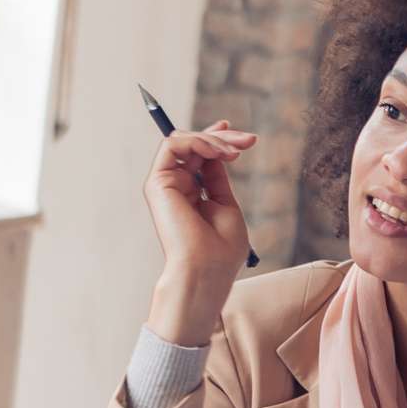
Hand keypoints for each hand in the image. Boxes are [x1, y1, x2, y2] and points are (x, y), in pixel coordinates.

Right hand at [142, 122, 260, 343]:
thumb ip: (217, 178)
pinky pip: (173, 144)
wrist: (206, 271)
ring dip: (212, 138)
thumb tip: (217, 151)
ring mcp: (164, 184)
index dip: (216, 140)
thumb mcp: (226, 205)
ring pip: (183, 140)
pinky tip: (217, 151)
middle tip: (248, 140)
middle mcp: (175, 187)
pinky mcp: (157, 182)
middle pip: (192, 145)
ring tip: (235, 150)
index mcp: (191, 194)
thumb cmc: (221, 251)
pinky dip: (197, 140)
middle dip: (222, 136)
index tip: (242, 138)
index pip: (198, 158)